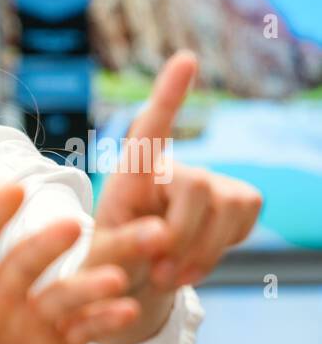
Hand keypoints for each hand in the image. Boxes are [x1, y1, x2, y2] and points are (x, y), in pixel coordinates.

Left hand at [0, 183, 139, 343]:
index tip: (12, 190)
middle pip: (24, 260)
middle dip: (47, 243)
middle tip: (73, 228)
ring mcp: (29, 318)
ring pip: (63, 292)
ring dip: (89, 283)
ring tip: (116, 279)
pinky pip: (83, 327)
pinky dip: (104, 319)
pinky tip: (127, 311)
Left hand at [84, 51, 261, 343]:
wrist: (136, 284)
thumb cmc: (109, 267)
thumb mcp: (98, 264)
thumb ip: (119, 249)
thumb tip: (160, 235)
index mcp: (129, 176)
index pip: (149, 130)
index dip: (169, 95)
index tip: (185, 59)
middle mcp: (172, 169)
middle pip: (198, 186)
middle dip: (184, 236)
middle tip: (158, 271)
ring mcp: (210, 183)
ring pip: (228, 205)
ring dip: (202, 252)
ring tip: (168, 273)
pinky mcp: (239, 201)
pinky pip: (246, 222)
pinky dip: (220, 252)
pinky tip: (193, 261)